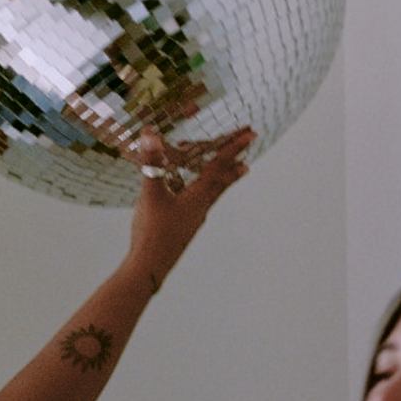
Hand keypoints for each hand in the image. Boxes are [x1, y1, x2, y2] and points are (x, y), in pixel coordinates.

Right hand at [126, 126, 253, 287]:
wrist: (151, 266)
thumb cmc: (153, 231)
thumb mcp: (151, 194)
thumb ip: (152, 164)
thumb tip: (150, 135)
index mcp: (198, 196)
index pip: (218, 167)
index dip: (232, 148)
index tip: (250, 134)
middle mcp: (201, 206)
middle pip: (222, 179)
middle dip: (234, 162)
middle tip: (249, 150)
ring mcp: (193, 217)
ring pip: (213, 192)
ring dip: (224, 178)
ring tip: (238, 170)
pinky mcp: (184, 225)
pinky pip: (199, 201)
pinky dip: (203, 190)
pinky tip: (194, 194)